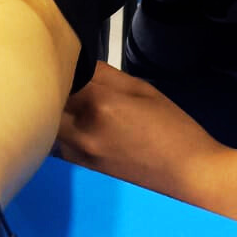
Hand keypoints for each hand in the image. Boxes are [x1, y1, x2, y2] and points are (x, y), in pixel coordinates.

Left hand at [57, 60, 223, 200]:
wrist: (189, 175)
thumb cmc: (172, 128)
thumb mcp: (142, 90)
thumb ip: (105, 75)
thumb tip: (79, 62)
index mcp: (100, 105)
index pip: (63, 76)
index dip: (63, 65)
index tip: (68, 60)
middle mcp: (82, 131)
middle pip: (47, 102)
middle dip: (52, 89)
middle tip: (65, 80)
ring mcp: (79, 154)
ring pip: (50, 125)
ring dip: (54, 111)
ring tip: (70, 101)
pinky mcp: (82, 168)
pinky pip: (59, 144)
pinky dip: (62, 132)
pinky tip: (77, 126)